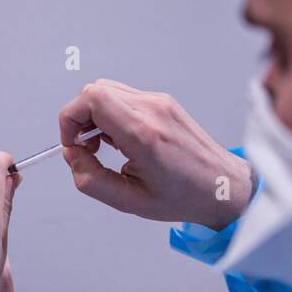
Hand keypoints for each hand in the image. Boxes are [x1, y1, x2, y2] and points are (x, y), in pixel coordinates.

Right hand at [58, 80, 253, 229]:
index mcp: (143, 134)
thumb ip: (90, 179)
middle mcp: (152, 110)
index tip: (72, 142)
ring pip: (108, 90)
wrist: (221, 186)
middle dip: (80, 118)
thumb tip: (71, 155)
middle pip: (95, 90)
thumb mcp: (128, 201)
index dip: (70, 118)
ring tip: (105, 145)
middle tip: (87, 147)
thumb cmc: (182, 196)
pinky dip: (112, 115)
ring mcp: (160, 102)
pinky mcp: (163, 102)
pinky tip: (121, 140)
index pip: (92, 98)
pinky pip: (124, 96)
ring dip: (95, 116)